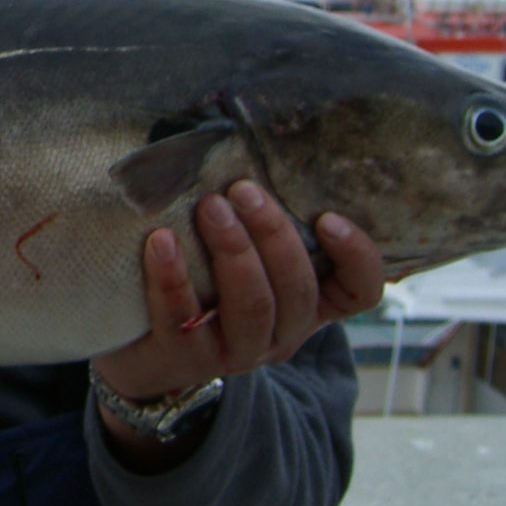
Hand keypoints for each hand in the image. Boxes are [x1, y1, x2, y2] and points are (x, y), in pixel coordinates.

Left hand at [94, 180, 385, 408]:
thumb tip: (252, 148)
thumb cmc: (205, 282)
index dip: (357, 256)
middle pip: (297, 289)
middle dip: (273, 234)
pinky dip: (172, 276)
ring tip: (210, 207)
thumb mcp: (246, 253)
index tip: (327, 216)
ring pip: (251, 305)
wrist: (146, 347)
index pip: (359, 290)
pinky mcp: (187, 357)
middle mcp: (282, 332)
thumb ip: (260, 221)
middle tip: (242, 189)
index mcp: (309, 303)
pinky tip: (160, 241)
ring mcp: (237, 350)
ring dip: (233, 250)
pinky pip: (183, 317)